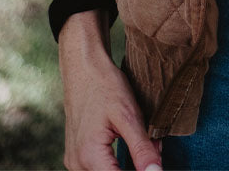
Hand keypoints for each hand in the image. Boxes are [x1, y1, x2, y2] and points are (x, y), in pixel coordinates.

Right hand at [58, 9, 162, 170]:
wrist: (83, 67)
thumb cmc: (104, 85)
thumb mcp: (128, 115)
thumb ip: (142, 148)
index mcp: (89, 157)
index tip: (154, 165)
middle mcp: (77, 164)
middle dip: (136, 168)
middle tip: (153, 149)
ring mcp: (74, 161)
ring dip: (126, 167)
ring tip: (144, 146)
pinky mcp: (77, 155)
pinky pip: (98, 167)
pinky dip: (115, 162)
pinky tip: (128, 145)